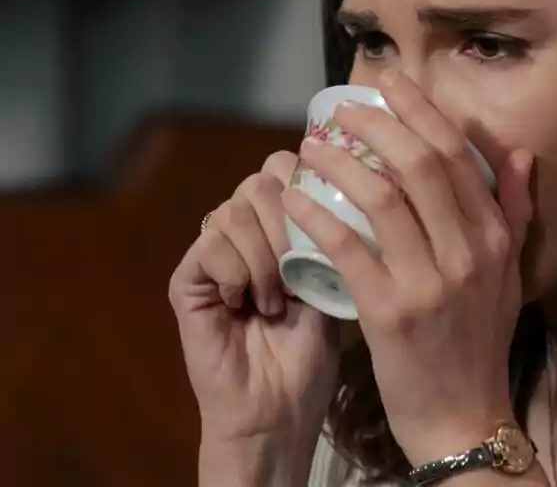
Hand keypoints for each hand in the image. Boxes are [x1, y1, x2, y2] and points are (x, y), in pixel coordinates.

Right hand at [168, 151, 340, 479]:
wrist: (280, 406)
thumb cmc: (314, 348)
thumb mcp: (337, 277)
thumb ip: (336, 228)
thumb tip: (353, 179)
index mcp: (284, 223)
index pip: (290, 167)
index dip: (313, 185)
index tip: (334, 222)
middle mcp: (246, 230)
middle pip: (262, 179)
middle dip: (290, 219)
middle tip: (302, 268)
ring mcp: (214, 252)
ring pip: (236, 209)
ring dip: (266, 253)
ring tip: (278, 298)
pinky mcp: (186, 280)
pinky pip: (210, 244)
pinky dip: (237, 270)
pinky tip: (250, 304)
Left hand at [281, 73, 533, 465]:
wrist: (463, 415)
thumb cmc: (480, 340)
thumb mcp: (510, 274)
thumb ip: (515, 211)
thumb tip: (519, 152)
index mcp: (496, 238)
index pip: (457, 155)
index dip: (419, 112)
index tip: (389, 85)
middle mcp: (469, 253)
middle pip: (419, 164)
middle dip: (377, 125)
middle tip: (341, 111)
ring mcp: (430, 282)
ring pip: (380, 197)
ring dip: (340, 163)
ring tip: (311, 149)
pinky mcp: (389, 312)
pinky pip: (347, 248)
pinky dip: (317, 216)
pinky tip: (295, 200)